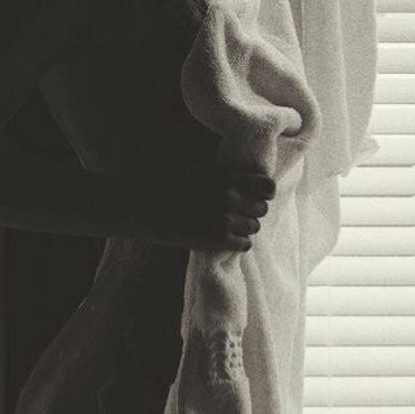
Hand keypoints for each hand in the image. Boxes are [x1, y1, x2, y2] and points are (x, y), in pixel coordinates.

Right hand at [142, 162, 275, 252]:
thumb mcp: (199, 170)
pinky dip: (238, 243)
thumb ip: (224, 175)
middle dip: (252, 212)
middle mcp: (231, 197)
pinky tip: (226, 239)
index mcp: (228, 177)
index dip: (264, 193)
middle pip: (262, 209)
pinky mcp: (218, 239)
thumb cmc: (169, 185)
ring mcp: (226, 219)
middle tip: (238, 214)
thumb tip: (243, 181)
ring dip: (244, 228)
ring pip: (254, 227)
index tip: (258, 196)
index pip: (267, 186)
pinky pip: (245, 244)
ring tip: (229, 227)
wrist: (147, 207)